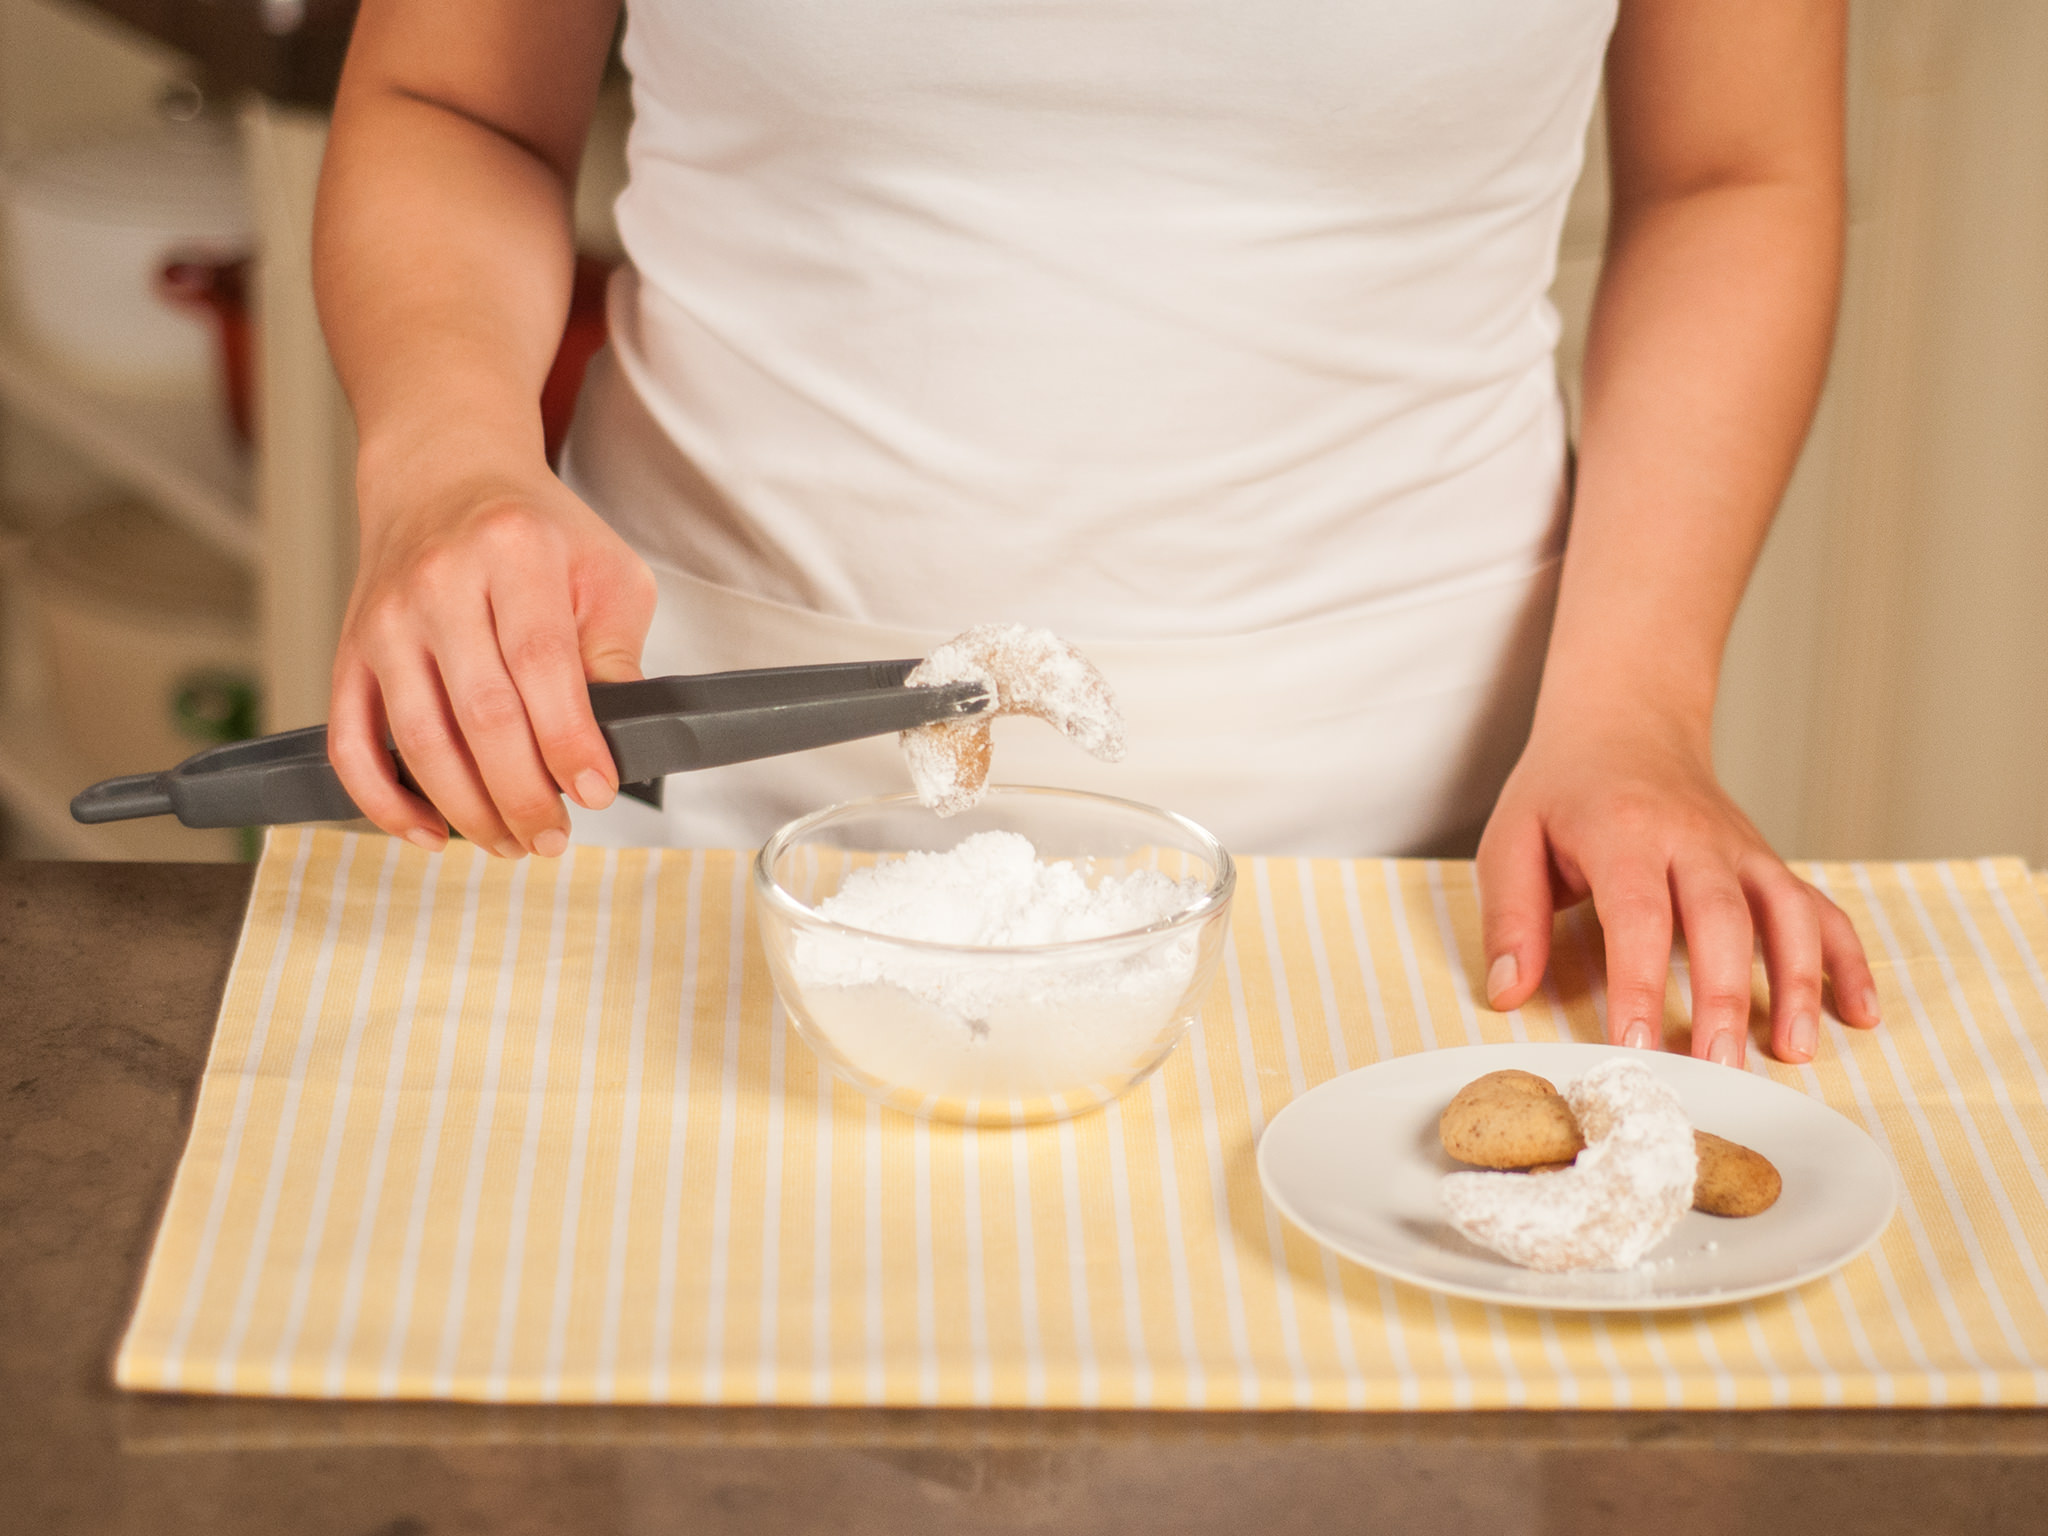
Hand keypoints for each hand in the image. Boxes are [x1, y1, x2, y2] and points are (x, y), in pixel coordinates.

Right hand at [329, 465, 656, 857]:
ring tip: (511, 842)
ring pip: (417, 738)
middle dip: (522, 792)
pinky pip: (350, 742)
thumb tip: (620, 740)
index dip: (569, 739)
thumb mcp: (604, 569)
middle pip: (480, 712)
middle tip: (553, 837)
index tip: (594, 791)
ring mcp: (385, 620)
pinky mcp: (348, 653)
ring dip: (466, 808)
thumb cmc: (536, 532)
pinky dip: (383, 801)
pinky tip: (428, 833)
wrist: (443, 476)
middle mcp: (439, 583)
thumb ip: (617, 650)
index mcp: (513, 552)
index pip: (541, 663)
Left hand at [1474, 701, 1881, 1065]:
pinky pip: (1819, 908)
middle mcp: (1692, 838)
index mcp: (1624, 831)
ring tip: (1794, 1052)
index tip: (1634, 1046)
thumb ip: (1510, 917)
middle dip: (1723, 998)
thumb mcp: (1511, 838)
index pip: (1637, 914)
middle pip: (1720, 920)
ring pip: (1785, 913)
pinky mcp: (1767, 862)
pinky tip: (1859, 1012)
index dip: (1637, 984)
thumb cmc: (1562, 791)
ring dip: (1796, 983)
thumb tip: (1508, 993)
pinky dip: (1846, 958)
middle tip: (1717, 1069)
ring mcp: (1740, 849)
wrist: (1624, 722)